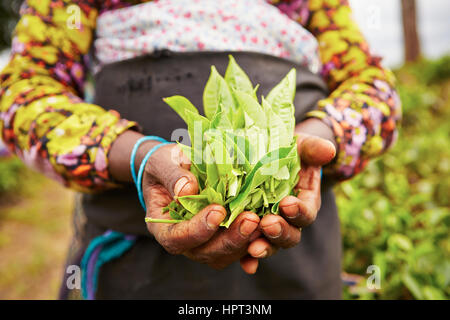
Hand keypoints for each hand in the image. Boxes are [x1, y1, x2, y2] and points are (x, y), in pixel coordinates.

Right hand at [109, 131, 271, 273]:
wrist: (175, 166)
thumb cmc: (165, 164)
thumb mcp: (163, 162)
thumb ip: (172, 175)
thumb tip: (187, 190)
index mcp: (164, 226)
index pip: (177, 238)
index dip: (198, 229)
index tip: (217, 211)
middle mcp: (185, 241)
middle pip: (206, 252)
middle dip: (230, 238)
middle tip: (251, 219)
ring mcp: (206, 242)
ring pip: (226, 254)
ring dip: (246, 241)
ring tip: (264, 222)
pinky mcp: (224, 236)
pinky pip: (240, 247)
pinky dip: (255, 242)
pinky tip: (268, 230)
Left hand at [247, 118, 336, 259]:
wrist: (264, 158)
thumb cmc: (285, 151)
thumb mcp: (299, 146)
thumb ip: (313, 149)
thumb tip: (329, 150)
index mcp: (304, 202)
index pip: (306, 213)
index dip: (299, 211)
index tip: (287, 204)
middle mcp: (288, 220)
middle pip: (290, 235)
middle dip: (280, 232)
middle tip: (268, 224)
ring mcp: (269, 228)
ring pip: (271, 245)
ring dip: (264, 248)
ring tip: (253, 248)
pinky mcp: (250, 232)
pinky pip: (249, 250)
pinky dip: (248, 260)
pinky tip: (245, 264)